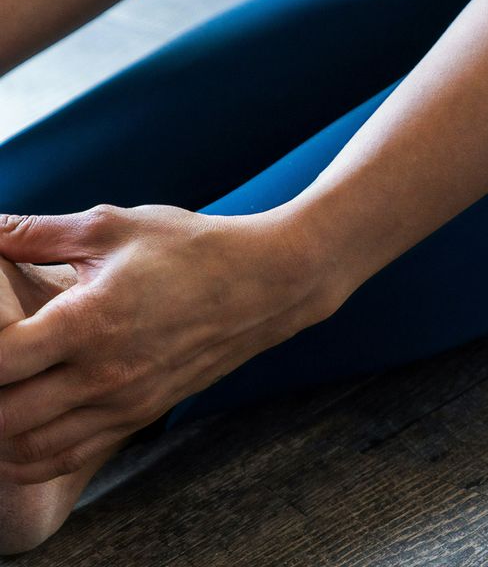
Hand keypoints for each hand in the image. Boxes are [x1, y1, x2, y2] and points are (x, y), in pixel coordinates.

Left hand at [0, 205, 337, 482]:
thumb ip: (34, 232)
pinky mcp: (142, 413)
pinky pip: (69, 454)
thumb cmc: (190, 248)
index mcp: (88, 322)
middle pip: (4, 418)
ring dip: (3, 429)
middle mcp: (105, 373)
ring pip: (30, 448)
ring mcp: (125, 401)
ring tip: (4, 394)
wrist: (268, 282)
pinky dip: (34, 452)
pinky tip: (23, 425)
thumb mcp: (110, 227)